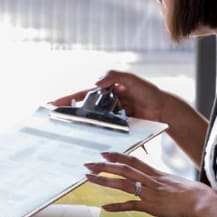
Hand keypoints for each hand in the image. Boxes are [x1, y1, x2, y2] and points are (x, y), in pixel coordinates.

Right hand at [51, 70, 172, 123]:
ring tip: (67, 134)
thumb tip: (96, 83)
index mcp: (105, 90)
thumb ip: (113, 76)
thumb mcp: (130, 79)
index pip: (82, 94)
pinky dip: (97, 135)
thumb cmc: (148, 92)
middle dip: (69, 115)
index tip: (51, 104)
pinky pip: (105, 131)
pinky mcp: (118, 127)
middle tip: (53, 122)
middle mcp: (106, 103)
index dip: (66, 99)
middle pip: (84, 109)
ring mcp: (111, 116)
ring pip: (93, 122)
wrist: (164, 110)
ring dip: (81, 127)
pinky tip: (88, 141)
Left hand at [83, 151, 216, 216]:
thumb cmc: (193, 193)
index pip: (133, 161)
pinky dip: (117, 206)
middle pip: (123, 169)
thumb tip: (156, 180)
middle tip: (88, 164)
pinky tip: (105, 208)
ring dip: (105, 180)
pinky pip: (132, 205)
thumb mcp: (175, 181)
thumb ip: (162, 180)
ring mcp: (150, 193)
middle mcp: (150, 180)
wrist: (202, 201)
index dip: (117, 156)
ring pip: (123, 183)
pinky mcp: (152, 207)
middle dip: (104, 166)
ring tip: (89, 178)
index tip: (104, 153)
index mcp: (156, 174)